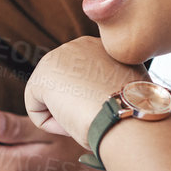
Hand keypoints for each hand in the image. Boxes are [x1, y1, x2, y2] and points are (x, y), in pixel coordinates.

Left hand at [24, 37, 144, 141]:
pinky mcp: (42, 76)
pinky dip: (53, 125)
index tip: (111, 109)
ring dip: (67, 116)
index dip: (95, 102)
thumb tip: (99, 97)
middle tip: (99, 114)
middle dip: (77, 107)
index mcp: (101, 46)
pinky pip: (36, 110)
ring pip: (51, 99)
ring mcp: (57, 57)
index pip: (84, 80)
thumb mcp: (126, 89)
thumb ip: (108, 83)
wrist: (128, 116)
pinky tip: (74, 119)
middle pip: (64, 88)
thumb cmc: (134, 112)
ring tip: (90, 115)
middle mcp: (78, 45)